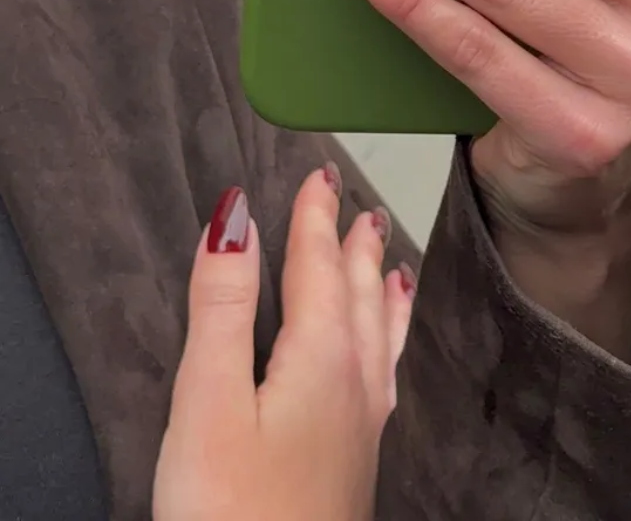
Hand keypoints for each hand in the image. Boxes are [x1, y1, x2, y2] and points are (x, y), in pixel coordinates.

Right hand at [153, 169, 413, 520]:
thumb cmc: (230, 510)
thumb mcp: (208, 398)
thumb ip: (224, 304)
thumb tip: (236, 217)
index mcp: (321, 355)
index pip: (320, 266)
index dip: (316, 217)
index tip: (320, 174)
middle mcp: (355, 380)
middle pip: (359, 292)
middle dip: (354, 243)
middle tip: (360, 203)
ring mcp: (363, 423)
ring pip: (381, 331)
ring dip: (380, 287)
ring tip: (391, 258)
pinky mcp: (356, 459)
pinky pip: (385, 371)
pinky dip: (388, 338)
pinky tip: (384, 355)